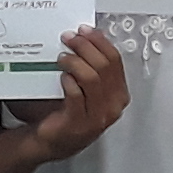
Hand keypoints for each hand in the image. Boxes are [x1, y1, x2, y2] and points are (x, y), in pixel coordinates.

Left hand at [26, 28, 129, 159]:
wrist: (53, 141)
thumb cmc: (70, 113)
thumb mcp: (89, 91)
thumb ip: (94, 70)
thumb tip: (86, 38)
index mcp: (119, 95)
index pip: (115, 60)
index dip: (99, 42)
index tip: (84, 30)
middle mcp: (112, 106)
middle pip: (104, 66)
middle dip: (85, 47)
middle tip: (69, 38)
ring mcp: (97, 117)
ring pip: (91, 78)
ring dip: (75, 62)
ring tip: (62, 58)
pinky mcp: (78, 123)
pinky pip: (76, 94)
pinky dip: (68, 81)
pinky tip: (61, 76)